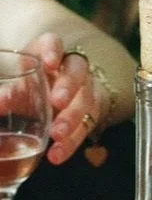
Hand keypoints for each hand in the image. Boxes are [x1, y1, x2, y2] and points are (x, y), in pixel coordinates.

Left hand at [22, 32, 105, 164]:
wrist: (68, 98)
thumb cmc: (38, 84)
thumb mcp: (22, 83)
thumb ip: (11, 93)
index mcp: (52, 54)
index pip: (56, 44)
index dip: (53, 51)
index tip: (49, 63)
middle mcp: (74, 71)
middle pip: (77, 74)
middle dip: (68, 88)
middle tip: (57, 102)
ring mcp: (87, 93)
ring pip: (86, 103)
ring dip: (71, 120)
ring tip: (57, 135)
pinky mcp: (93, 116)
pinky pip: (85, 129)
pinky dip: (70, 144)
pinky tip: (57, 155)